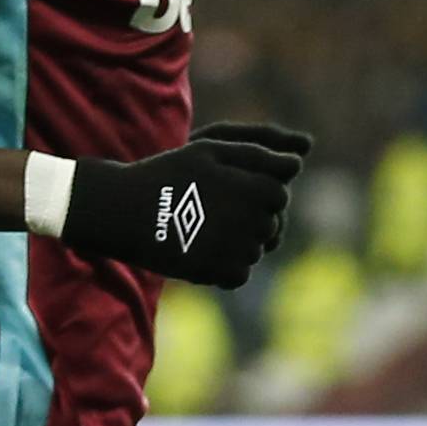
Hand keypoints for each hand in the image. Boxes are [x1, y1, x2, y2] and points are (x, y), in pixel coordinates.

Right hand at [62, 120, 311, 287]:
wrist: (124, 211)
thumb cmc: (170, 174)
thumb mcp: (212, 151)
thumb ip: (261, 153)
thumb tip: (302, 157)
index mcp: (257, 190)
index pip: (279, 191)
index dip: (254, 187)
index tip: (225, 185)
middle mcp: (255, 222)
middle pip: (271, 222)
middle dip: (248, 214)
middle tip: (209, 207)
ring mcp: (241, 251)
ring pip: (256, 248)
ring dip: (236, 239)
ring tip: (201, 226)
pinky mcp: (223, 274)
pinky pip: (240, 272)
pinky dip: (224, 264)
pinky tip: (200, 248)